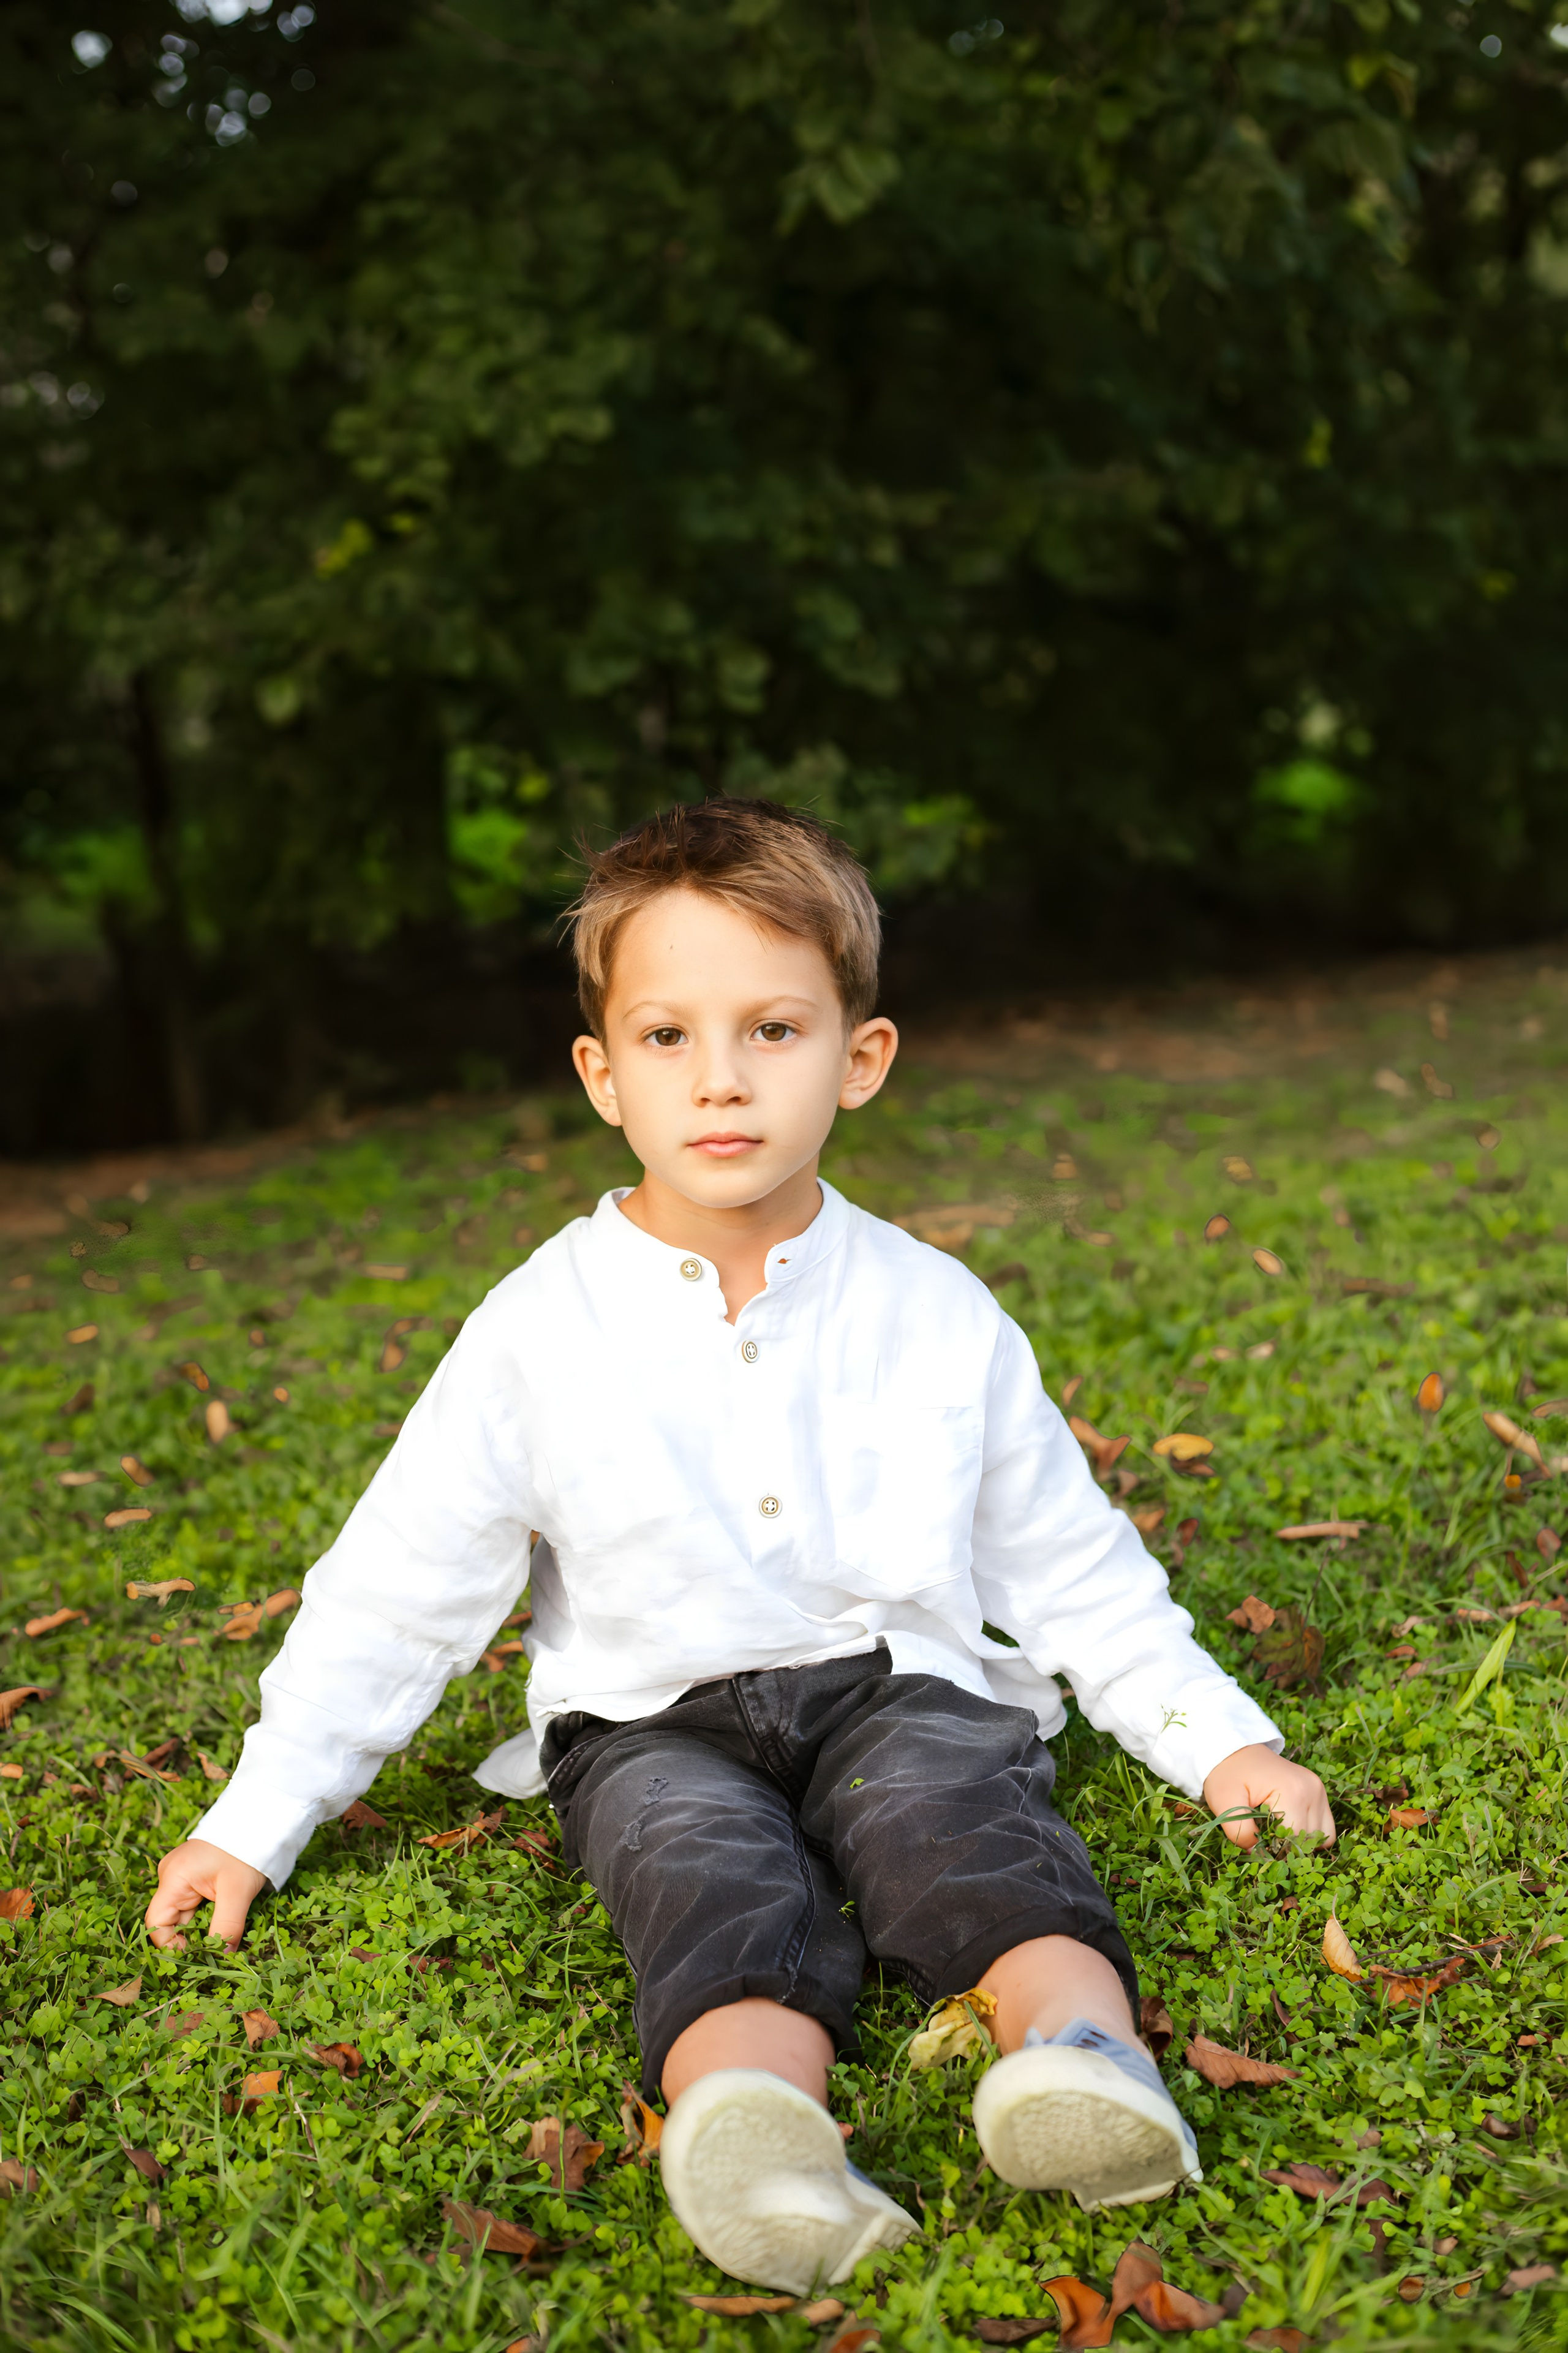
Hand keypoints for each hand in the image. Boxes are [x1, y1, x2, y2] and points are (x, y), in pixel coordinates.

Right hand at [145, 1838, 268, 1950]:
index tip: (196, 1955)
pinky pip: (193, 1904)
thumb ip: (228, 1927)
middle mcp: (171, 1877)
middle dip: (190, 1939)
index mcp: (173, 1877)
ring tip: (221, 1937)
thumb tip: (223, 1959)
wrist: (259, 1822)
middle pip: (171, 1920)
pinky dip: (206, 1916)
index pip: (157, 1922)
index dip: (171, 1945)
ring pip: (184, 1915)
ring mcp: (182, 1876)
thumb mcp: (238, 1892)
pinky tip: (222, 1921)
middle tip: (213, 1951)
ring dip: (201, 1928)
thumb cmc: (245, 1851)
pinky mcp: (194, 1876)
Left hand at [1202, 1744, 1335, 1850]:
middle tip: (1263, 1836)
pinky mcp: (1319, 1792)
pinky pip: (1325, 1827)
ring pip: (1320, 1837)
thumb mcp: (1224, 1803)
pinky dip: (1310, 1834)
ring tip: (1276, 1829)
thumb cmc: (1228, 1776)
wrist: (1234, 1751)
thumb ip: (1240, 1832)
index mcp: (1292, 1791)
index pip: (1292, 1838)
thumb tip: (1259, 1854)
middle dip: (1285, 1846)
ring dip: (1299, 1841)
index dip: (1274, 1848)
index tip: (1256, 1842)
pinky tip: (1288, 1826)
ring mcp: (1318, 1790)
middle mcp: (1312, 1790)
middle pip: (1307, 1839)